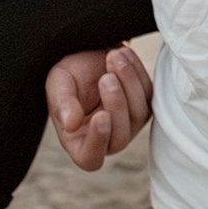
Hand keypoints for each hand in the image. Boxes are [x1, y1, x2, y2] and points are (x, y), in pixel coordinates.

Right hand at [46, 45, 152, 172]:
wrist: (88, 50)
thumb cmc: (70, 71)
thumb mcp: (58, 82)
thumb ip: (62, 104)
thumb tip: (70, 124)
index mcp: (78, 140)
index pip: (90, 158)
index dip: (97, 142)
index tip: (100, 115)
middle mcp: (106, 138)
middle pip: (120, 138)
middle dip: (116, 105)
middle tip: (107, 77)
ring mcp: (128, 124)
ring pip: (139, 115)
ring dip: (129, 83)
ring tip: (114, 55)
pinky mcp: (144, 105)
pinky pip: (149, 95)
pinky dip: (138, 72)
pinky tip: (123, 53)